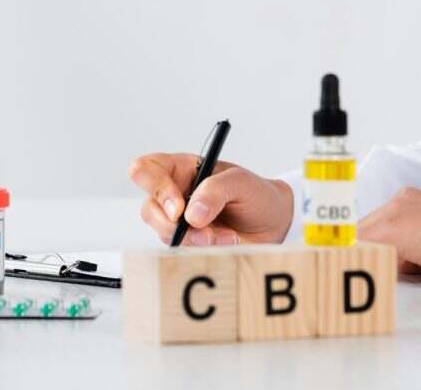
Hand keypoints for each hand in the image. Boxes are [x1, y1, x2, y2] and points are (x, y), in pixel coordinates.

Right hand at [127, 152, 294, 245]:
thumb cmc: (255, 194)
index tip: (178, 207)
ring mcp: (179, 222)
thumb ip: (216, 189)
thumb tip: (192, 213)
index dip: (154, 186)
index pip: (147, 169)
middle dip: (173, 224)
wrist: (273, 223)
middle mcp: (174, 194)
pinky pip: (183, 251)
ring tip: (225, 236)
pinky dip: (204, 250)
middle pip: (149, 208)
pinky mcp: (189, 243)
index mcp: (182, 169)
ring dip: (195, 239)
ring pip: (164, 234)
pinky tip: (225, 242)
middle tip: (201, 230)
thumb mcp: (241, 182)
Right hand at [357, 186, 420, 273]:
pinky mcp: (409, 193)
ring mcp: (401, 197)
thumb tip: (376, 261)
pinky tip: (403, 231)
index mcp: (390, 229)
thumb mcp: (410, 267)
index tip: (351, 259)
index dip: (353, 252)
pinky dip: (390, 219)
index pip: (357, 240)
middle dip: (363, 242)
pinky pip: (388, 206)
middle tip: (371, 257)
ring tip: (394, 246)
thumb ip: (387, 260)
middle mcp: (392, 208)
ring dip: (376, 230)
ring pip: (374, 216)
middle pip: (361, 226)